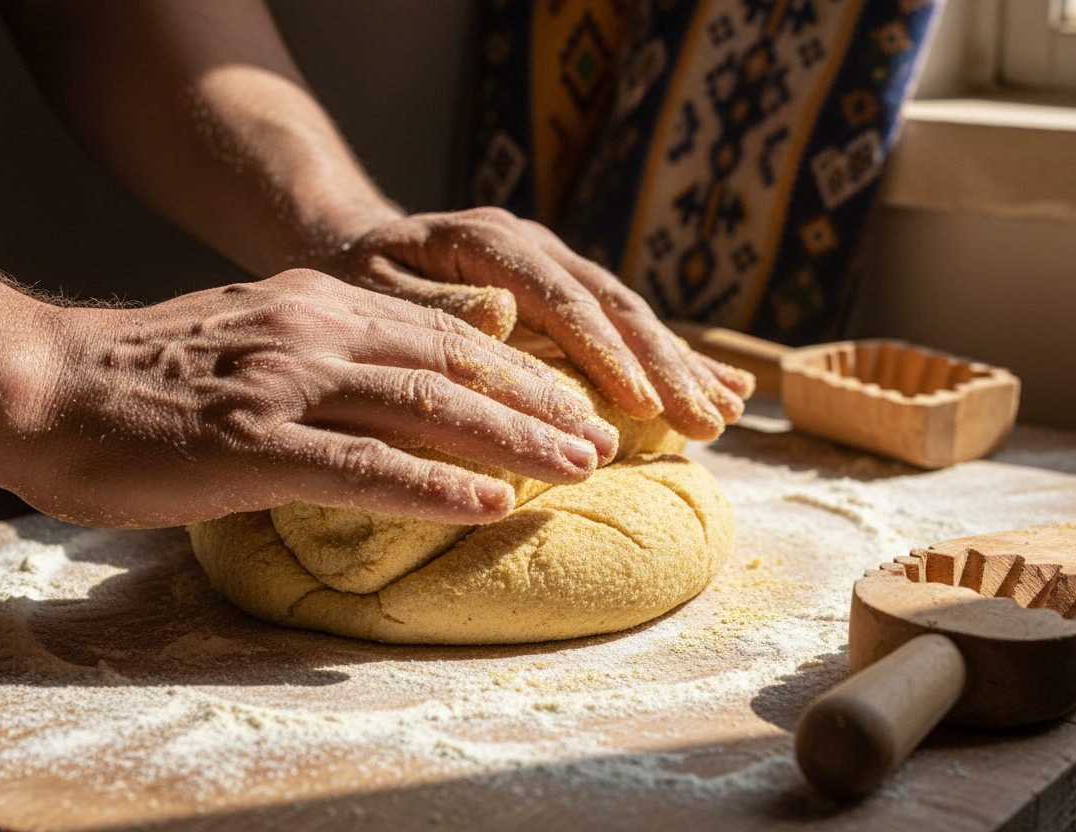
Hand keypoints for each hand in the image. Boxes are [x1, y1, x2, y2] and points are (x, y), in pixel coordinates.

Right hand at [19, 270, 618, 528]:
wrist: (49, 385)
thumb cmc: (154, 377)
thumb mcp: (261, 334)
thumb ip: (341, 346)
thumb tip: (414, 371)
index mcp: (322, 304)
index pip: (445, 336)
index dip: (520, 372)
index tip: (575, 402)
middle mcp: (317, 331)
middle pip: (455, 366)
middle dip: (539, 404)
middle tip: (603, 437)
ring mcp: (287, 385)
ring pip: (426, 408)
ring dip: (512, 440)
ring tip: (579, 468)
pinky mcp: (253, 444)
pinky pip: (363, 467)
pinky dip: (433, 486)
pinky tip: (489, 504)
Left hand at [322, 208, 754, 440]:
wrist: (350, 242)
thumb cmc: (353, 276)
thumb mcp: (373, 289)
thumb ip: (434, 304)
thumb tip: (504, 315)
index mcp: (488, 240)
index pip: (560, 298)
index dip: (606, 353)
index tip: (643, 405)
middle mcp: (532, 245)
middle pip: (612, 305)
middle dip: (664, 367)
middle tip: (706, 423)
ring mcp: (553, 264)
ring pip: (629, 314)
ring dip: (678, 365)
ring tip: (725, 413)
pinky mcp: (562, 290)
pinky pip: (622, 325)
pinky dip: (668, 358)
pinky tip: (720, 386)